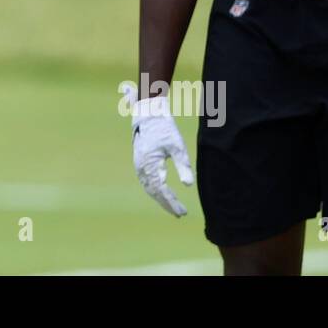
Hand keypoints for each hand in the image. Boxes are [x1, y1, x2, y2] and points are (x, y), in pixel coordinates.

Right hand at [123, 83, 193, 216]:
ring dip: (160, 199)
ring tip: (172, 207)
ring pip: (149, 188)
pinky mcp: (139, 162)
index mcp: (151, 164)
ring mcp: (138, 165)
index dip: (172, 202)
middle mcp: (142, 167)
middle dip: (166, 204)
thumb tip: (188, 185)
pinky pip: (146, 181)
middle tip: (179, 213)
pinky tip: (162, 194)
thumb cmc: (165, 128)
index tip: (183, 212)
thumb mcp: (178, 146)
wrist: (148, 114)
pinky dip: (154, 191)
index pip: (162, 190)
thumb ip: (183, 165)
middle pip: (154, 192)